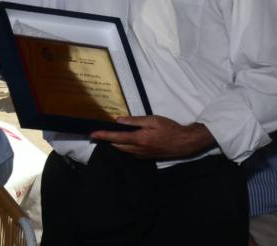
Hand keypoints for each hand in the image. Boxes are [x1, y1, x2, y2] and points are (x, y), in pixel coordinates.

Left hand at [89, 116, 214, 159]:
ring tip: (109, 136)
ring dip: (116, 143)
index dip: (104, 136)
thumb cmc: (169, 128)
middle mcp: (138, 150)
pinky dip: (125, 146)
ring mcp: (142, 155)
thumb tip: (119, 120)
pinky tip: (125, 141)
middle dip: (107, 140)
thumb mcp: (153, 120)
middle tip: (99, 133)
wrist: (184, 143)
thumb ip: (135, 121)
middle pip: (118, 146)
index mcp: (139, 139)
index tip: (93, 134)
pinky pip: (131, 153)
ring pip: (124, 150)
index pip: (116, 137)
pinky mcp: (146, 157)